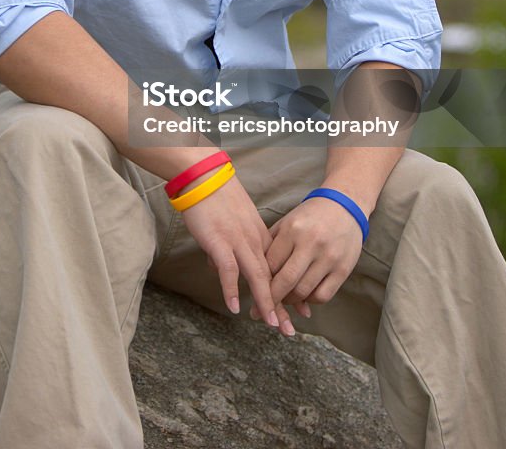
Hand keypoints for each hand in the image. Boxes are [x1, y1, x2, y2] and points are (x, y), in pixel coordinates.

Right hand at [180, 175, 296, 334]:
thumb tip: (218, 267)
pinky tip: (234, 307)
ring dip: (265, 302)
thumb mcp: (233, 222)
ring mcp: (238, 241)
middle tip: (291, 329)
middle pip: (272, 278)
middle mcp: (253, 241)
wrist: (205, 176)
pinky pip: (229, 269)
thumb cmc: (216, 198)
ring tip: (272, 324)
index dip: (289, 292)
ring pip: (257, 276)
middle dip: (282, 305)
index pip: (278, 270)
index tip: (300, 310)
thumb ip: (231, 245)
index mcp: (259, 236)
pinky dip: (232, 289)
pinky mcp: (219, 241)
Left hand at [251, 197, 363, 321]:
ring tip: (284, 300)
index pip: (270, 264)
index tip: (253, 292)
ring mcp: (328, 257)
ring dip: (290, 301)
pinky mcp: (343, 269)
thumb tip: (252, 270)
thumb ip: (270, 243)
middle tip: (264, 309)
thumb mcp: (287, 222)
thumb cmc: (310, 216)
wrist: (345, 206)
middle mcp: (311, 243)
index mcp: (292, 229)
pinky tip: (305, 296)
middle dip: (271, 299)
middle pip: (285, 281)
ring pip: (303, 292)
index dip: (260, 281)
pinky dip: (310, 301)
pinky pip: (322, 296)